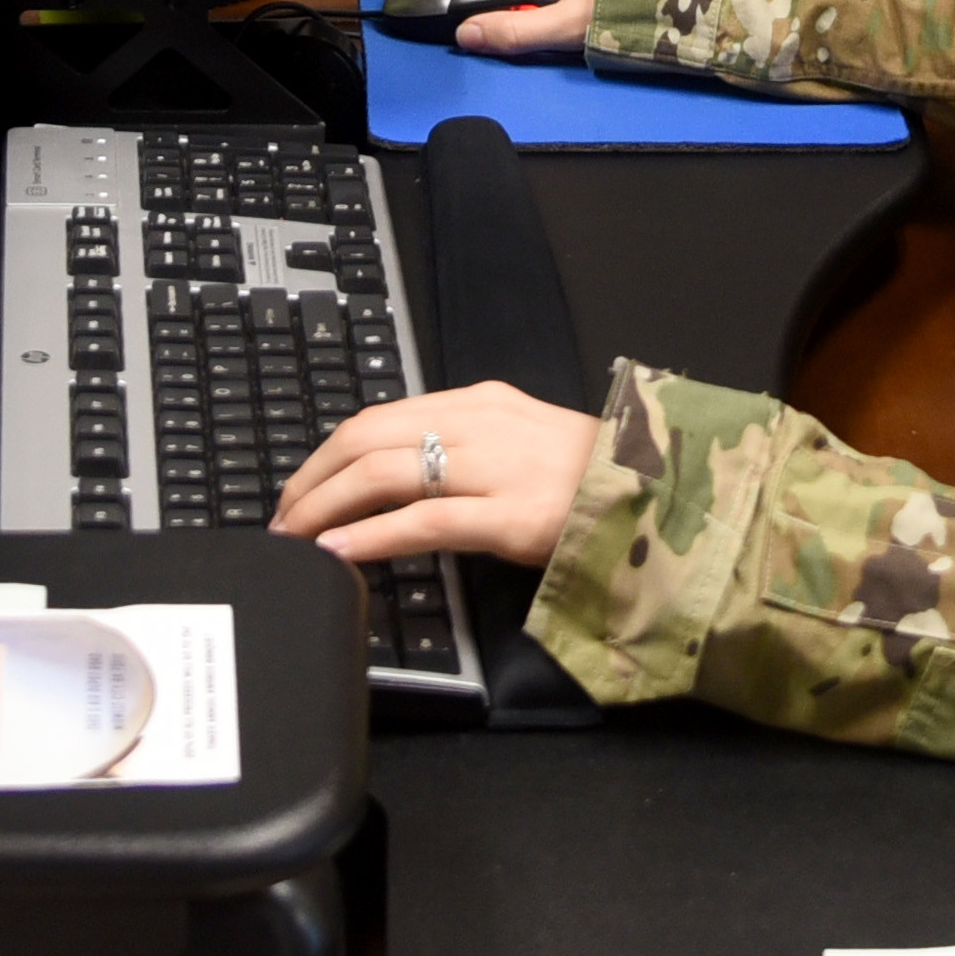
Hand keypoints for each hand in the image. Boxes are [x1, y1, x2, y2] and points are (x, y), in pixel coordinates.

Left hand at [273, 382, 600, 569]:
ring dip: (325, 507)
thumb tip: (402, 482)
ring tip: (295, 539)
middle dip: (311, 480)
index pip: (380, 418)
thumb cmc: (600, 482)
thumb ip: (469, 452)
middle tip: (283, 520)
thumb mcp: (527, 447)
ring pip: (382, 472)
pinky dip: (370, 535)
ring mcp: (498, 467)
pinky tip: (339, 552)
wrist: (672, 499)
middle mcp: (483, 423)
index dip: (327, 455)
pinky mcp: (512, 514)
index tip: (300, 489)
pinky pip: (424, 519)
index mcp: (483, 403)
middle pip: (366, 438)